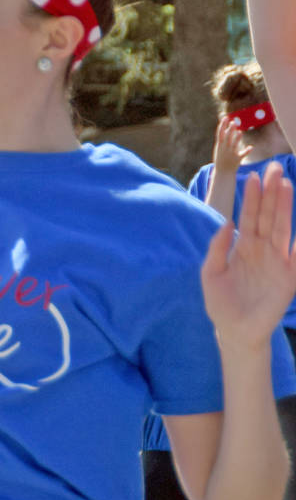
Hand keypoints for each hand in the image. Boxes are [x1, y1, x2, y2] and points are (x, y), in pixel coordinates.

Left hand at [202, 163, 295, 350]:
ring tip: (285, 185)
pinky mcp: (288, 278)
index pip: (248, 216)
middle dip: (271, 193)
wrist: (234, 331)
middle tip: (274, 169)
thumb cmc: (220, 302)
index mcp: (243, 247)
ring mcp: (277, 262)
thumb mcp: (211, 273)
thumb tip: (226, 223)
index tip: (253, 176)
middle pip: (268, 216)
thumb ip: (217, 248)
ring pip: (282, 228)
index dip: (251, 198)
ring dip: (284, 207)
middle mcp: (262, 250)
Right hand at [214, 115, 244, 176]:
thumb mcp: (220, 148)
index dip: (222, 125)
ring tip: (239, 132)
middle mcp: (224, 148)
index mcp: (219, 145)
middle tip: (233, 122)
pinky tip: (251, 147)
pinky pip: (242, 155)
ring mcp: (230, 154)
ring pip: (233, 145)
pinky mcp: (237, 159)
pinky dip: (246, 151)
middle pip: (227, 137)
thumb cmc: (221, 158)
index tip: (225, 117)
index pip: (220, 133)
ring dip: (236, 139)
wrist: (222, 172)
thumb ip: (224, 139)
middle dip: (230, 130)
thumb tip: (227, 128)